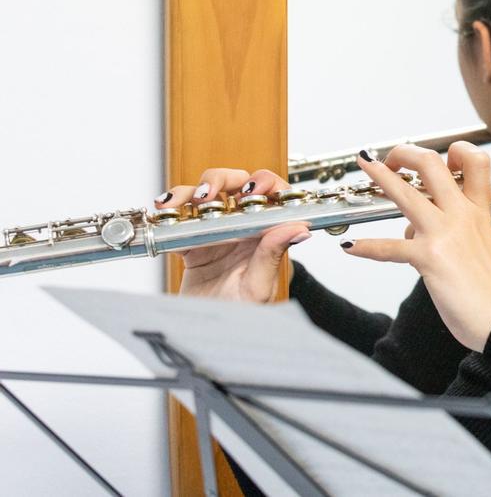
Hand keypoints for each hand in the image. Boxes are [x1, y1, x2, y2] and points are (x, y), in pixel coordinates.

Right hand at [156, 168, 309, 302]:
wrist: (211, 337)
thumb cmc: (243, 314)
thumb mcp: (259, 286)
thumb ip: (273, 255)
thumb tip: (298, 227)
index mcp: (266, 235)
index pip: (273, 195)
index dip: (265, 184)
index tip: (252, 190)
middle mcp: (243, 228)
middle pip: (237, 185)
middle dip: (222, 180)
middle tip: (208, 194)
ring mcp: (216, 233)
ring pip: (206, 195)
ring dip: (192, 190)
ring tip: (181, 202)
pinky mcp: (191, 243)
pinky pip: (180, 218)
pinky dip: (170, 209)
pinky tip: (164, 210)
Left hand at [342, 142, 490, 351]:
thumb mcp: (482, 246)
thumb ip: (450, 230)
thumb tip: (415, 228)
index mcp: (478, 211)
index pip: (476, 162)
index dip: (456, 151)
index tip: (440, 157)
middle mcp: (462, 215)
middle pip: (433, 165)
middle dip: (406, 153)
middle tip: (391, 157)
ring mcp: (445, 234)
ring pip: (407, 194)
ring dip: (381, 177)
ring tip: (364, 164)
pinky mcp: (429, 258)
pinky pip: (390, 248)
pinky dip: (367, 247)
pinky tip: (351, 247)